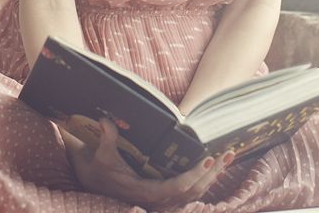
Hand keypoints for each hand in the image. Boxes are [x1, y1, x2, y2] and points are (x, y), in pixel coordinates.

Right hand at [64, 118, 232, 209]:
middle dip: (212, 174)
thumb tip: (107, 120)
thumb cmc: (95, 168)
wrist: (91, 179)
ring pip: (195, 192)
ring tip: (228, 156)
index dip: (192, 176)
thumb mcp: (98, 154)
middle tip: (227, 154)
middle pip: (192, 191)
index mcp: (143, 192)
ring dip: (213, 176)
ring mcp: (162, 197)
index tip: (207, 160)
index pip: (175, 188)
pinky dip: (205, 178)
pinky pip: (190, 189)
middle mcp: (156, 198)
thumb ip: (106, 138)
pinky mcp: (165, 192)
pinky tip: (216, 165)